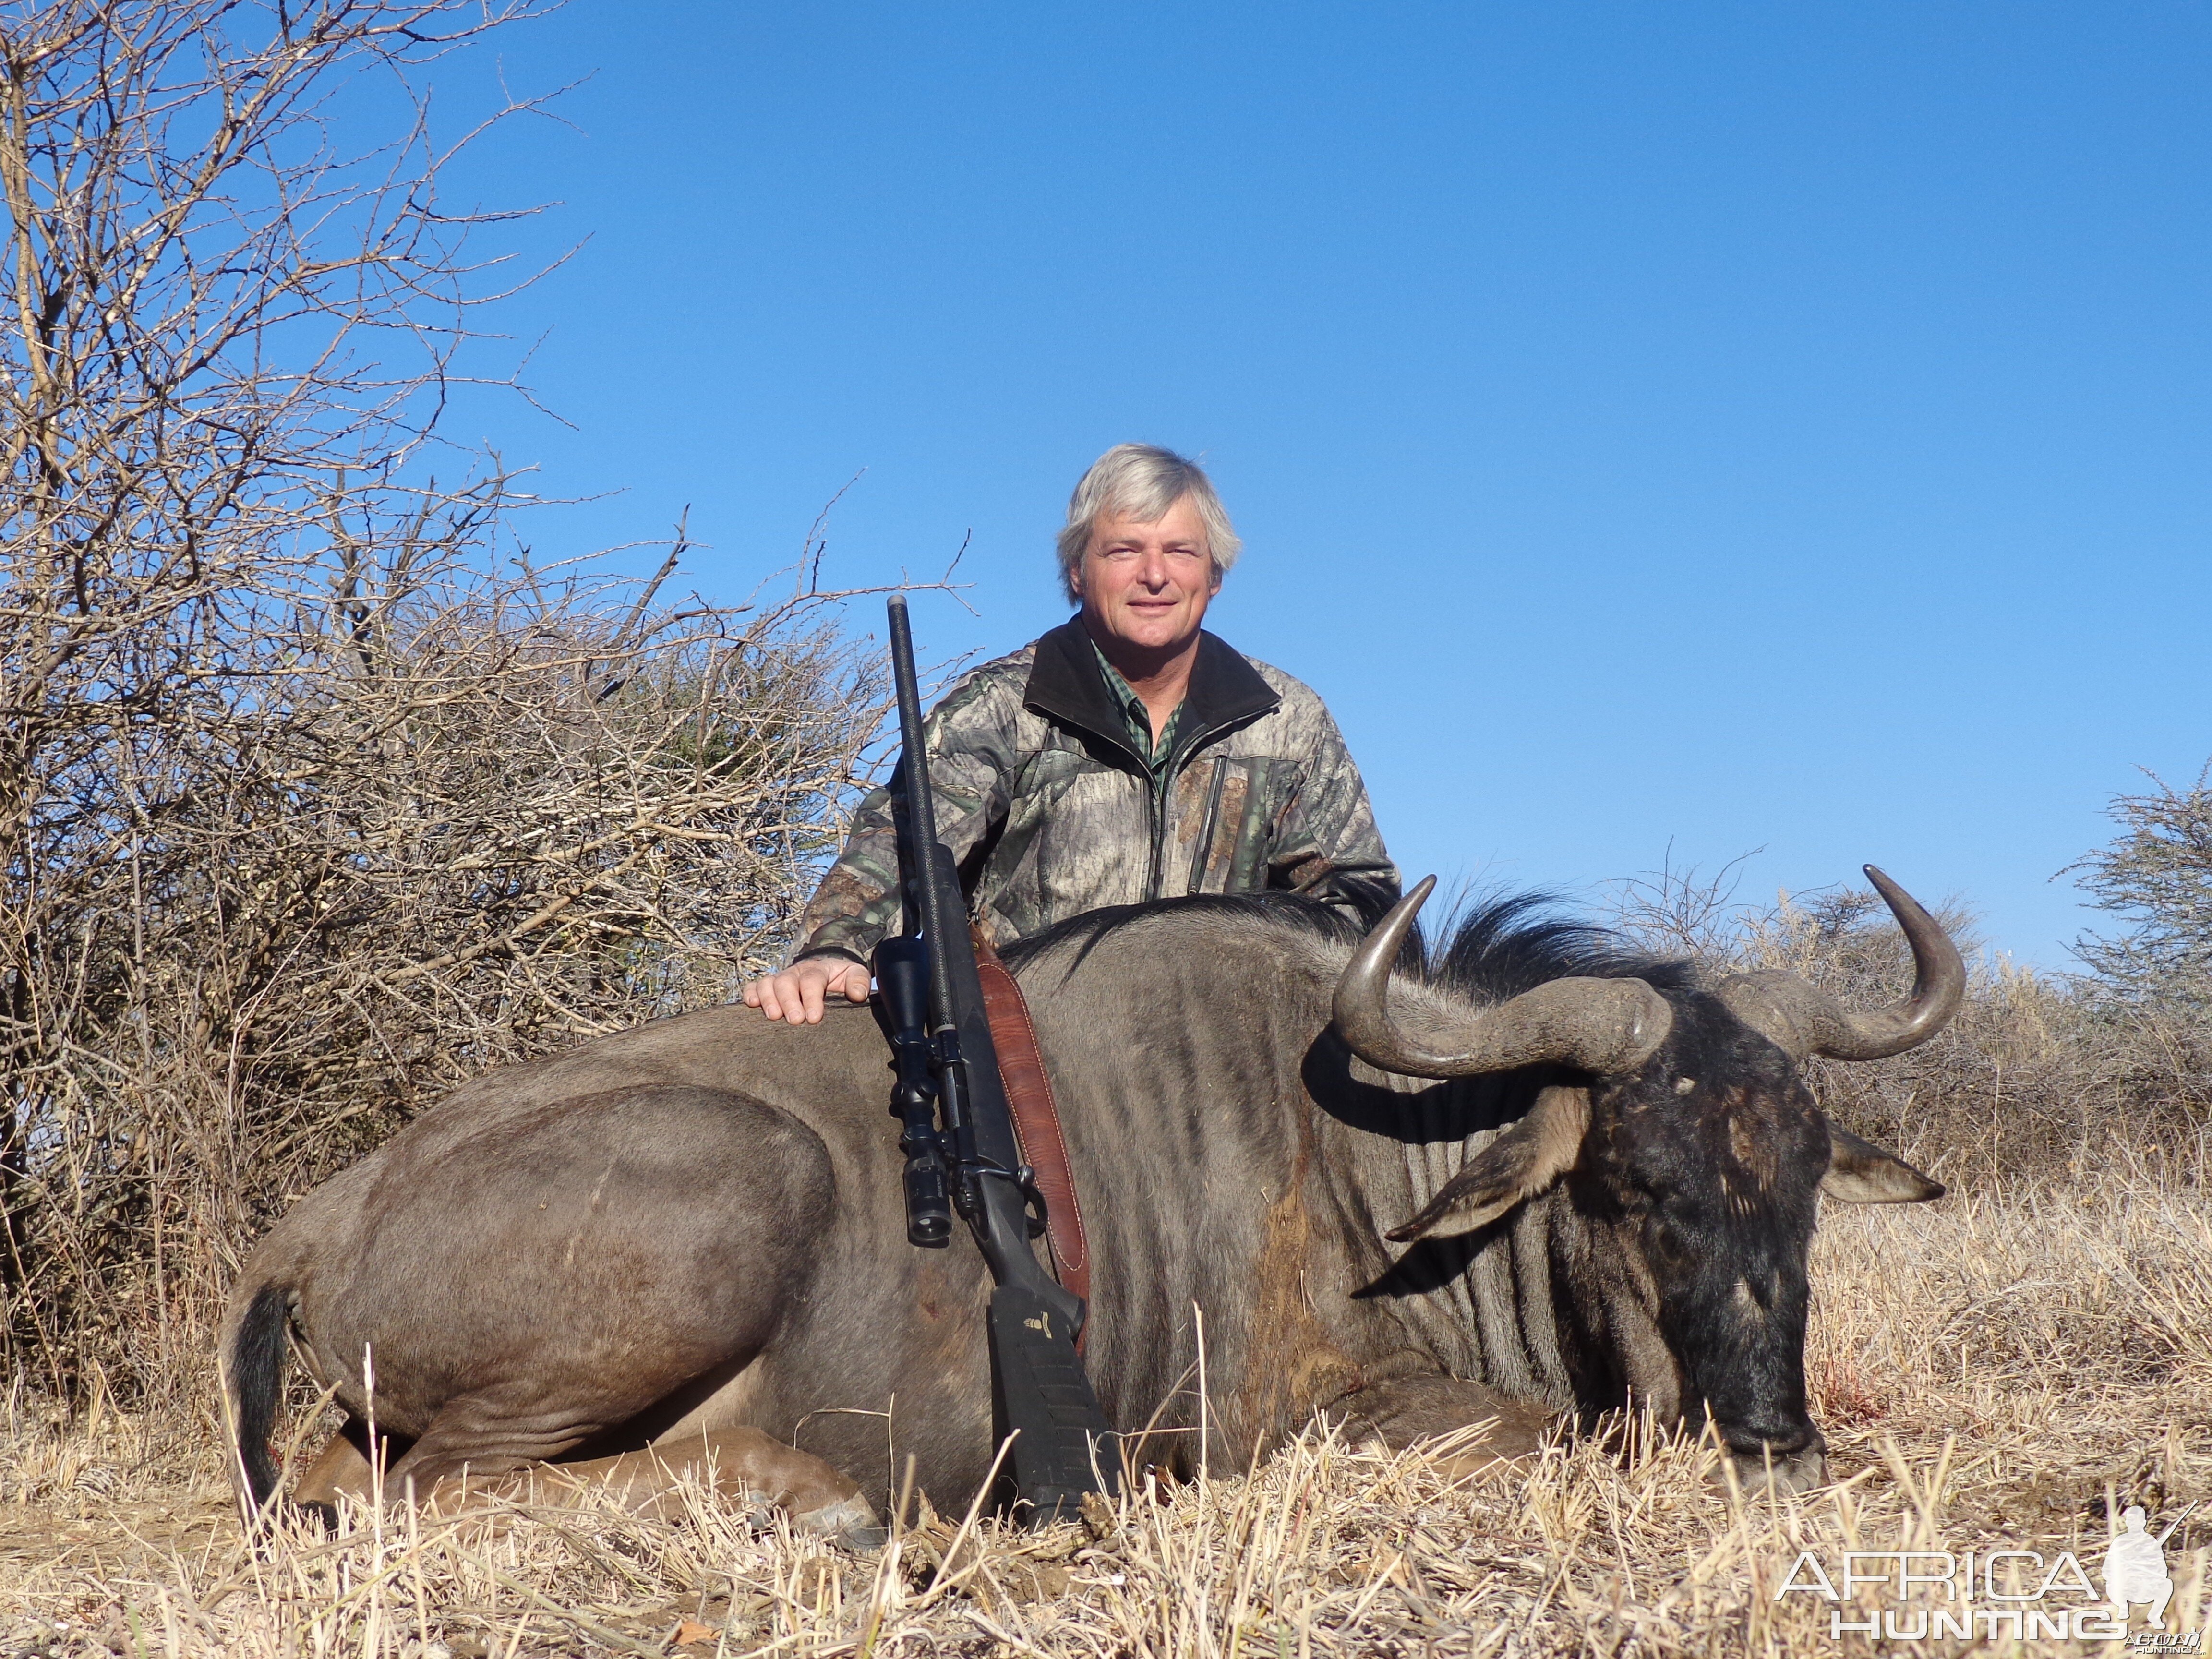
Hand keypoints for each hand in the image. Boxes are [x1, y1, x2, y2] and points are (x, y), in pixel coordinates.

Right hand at [742, 956, 871, 1023]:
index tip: (813, 1017)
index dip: (811, 997)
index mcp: (817, 969)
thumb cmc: (841, 979)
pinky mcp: (768, 987)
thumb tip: (857, 994)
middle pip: (786, 981)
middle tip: (795, 1020)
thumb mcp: (854, 975)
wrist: (828, 973)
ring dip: (769, 999)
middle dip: (789, 1001)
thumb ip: (858, 982)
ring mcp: (780, 979)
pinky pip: (754, 986)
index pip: (811, 980)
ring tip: (774, 1016)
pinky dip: (750, 993)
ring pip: (768, 983)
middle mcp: (795, 972)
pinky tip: (751, 1004)